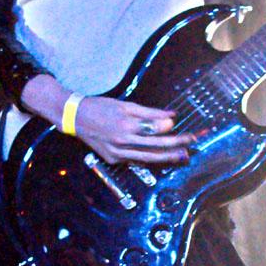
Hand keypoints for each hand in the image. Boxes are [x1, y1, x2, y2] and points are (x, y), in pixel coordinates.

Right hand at [75, 96, 192, 164]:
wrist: (75, 118)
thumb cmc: (100, 107)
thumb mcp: (125, 105)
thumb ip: (149, 112)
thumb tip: (171, 115)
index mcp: (126, 125)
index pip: (155, 130)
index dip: (170, 128)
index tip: (182, 126)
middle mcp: (123, 142)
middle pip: (155, 146)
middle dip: (175, 145)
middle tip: (190, 142)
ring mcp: (117, 153)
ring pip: (148, 158)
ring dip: (167, 157)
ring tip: (182, 155)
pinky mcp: (113, 159)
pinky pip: (135, 160)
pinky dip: (149, 159)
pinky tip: (162, 158)